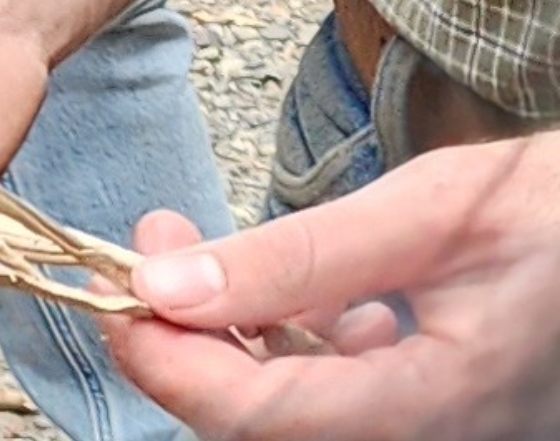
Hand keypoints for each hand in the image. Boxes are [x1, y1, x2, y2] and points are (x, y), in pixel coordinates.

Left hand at [112, 141, 559, 436]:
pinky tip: (314, 295)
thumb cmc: (557, 212)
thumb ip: (299, 257)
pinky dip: (300, 348)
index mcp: (439, 403)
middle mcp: (440, 436)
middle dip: (188, 339)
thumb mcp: (429, 212)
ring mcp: (443, 429)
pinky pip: (345, 401)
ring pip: (297, 412)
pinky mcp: (443, 411)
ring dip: (234, 337)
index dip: (164, 359)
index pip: (254, 416)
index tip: (113, 285)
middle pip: (265, 422)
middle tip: (153, 243)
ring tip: (206, 248)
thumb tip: (167, 281)